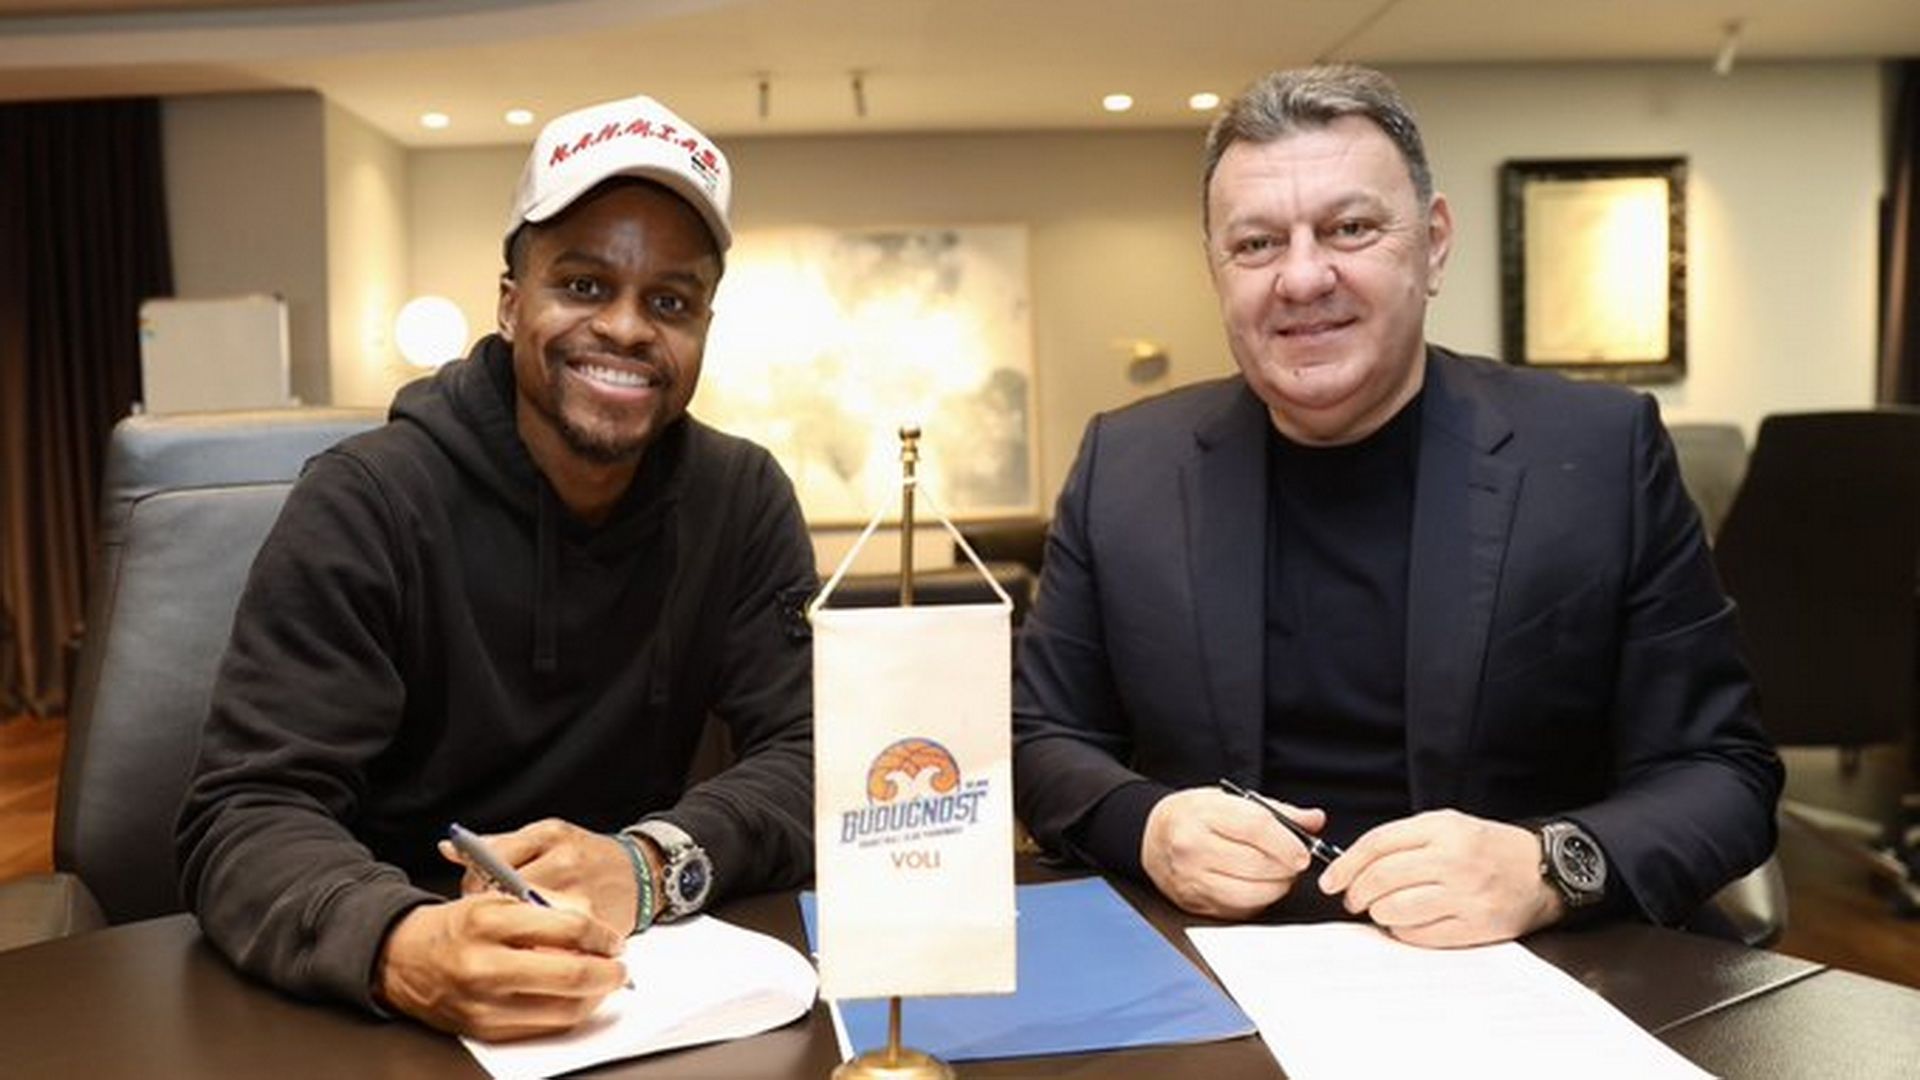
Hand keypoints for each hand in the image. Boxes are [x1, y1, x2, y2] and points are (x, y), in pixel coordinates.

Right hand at [374, 894, 627, 1040]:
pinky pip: (544, 1027)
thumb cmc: (457, 926)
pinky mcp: (486, 1030)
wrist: (403, 959)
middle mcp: (485, 966)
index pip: (567, 929)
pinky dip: (568, 1012)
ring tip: (602, 982)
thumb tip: (595, 929)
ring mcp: (485, 1004)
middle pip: (571, 976)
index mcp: (488, 921)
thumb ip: (547, 909)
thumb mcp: (497, 898)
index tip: (612, 939)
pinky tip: (574, 998)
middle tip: (619, 966)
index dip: (601, 935)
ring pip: (564, 1009)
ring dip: (594, 997)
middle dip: (608, 972)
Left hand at [441, 818, 643, 933]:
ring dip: (515, 930)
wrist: (644, 872)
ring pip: (526, 921)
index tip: (476, 894)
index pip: (491, 861)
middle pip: (505, 893)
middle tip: (495, 916)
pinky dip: (540, 946)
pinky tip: (539, 943)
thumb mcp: (546, 838)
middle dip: (493, 909)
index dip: (475, 884)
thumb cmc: (588, 856)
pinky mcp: (594, 923)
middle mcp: (566, 860)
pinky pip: (551, 943)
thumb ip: (497, 844)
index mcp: (550, 835)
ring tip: (517, 930)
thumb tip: (448, 849)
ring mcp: (581, 893)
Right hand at [1141, 786, 1326, 917]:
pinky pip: (1240, 910)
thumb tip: (1314, 820)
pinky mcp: (1195, 904)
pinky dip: (1257, 901)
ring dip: (1276, 887)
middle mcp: (1193, 848)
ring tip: (1277, 875)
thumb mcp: (1229, 800)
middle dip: (1286, 867)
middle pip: (1258, 864)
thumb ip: (1276, 811)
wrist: (1152, 836)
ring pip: (1252, 893)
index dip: (1287, 843)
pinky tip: (1256, 886)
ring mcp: (1192, 880)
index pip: (1256, 828)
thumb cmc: (1193, 816)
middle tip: (1292, 862)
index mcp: (1203, 815)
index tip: (1302, 852)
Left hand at [1317, 809, 1562, 946]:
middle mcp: (1452, 859)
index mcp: (1442, 828)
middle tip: (1352, 899)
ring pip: (1397, 908)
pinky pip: (1422, 935)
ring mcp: (1465, 894)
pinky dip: (1403, 932)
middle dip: (1357, 892)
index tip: (1331, 880)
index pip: (1378, 844)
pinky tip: (1406, 924)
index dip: (1346, 864)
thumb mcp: (1447, 825)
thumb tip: (1353, 865)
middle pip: (1382, 878)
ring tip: (1380, 910)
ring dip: (1378, 913)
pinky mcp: (1476, 925)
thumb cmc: (1485, 848)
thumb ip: (1403, 840)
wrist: (1541, 871)